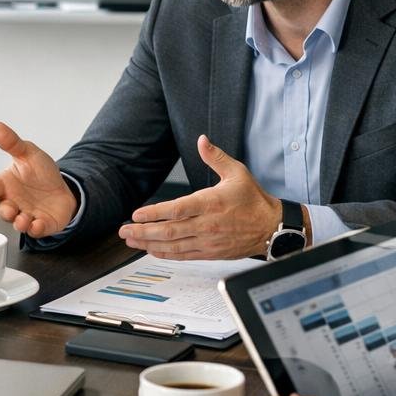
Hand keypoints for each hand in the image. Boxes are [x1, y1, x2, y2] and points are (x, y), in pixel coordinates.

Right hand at [0, 120, 78, 237]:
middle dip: (5, 212)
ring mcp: (26, 215)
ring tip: (23, 220)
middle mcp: (13, 202)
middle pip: (3, 211)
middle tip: (10, 209)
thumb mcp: (27, 153)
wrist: (63, 188)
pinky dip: (36, 229)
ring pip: (18, 223)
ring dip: (19, 223)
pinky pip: (37, 230)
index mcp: (5, 185)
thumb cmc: (39, 173)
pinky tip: (38, 224)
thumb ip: (11, 142)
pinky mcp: (42, 225)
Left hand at [119, 134, 280, 259]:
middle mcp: (207, 224)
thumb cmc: (253, 200)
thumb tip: (202, 140)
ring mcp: (208, 241)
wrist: (271, 227)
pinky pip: (183, 255)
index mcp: (211, 203)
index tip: (136, 214)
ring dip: (149, 244)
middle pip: (169, 230)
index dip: (154, 213)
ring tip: (131, 240)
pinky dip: (166, 254)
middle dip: (143, 231)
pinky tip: (151, 250)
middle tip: (124, 230)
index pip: (177, 209)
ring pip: (173, 245)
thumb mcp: (237, 172)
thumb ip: (215, 157)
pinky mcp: (210, 252)